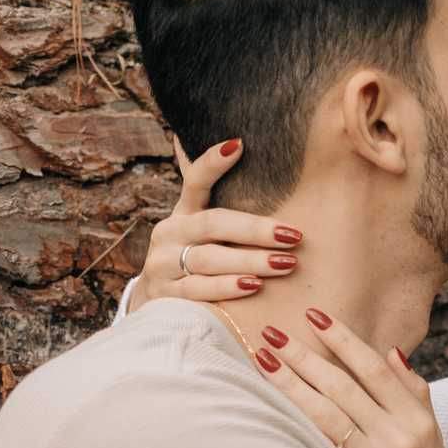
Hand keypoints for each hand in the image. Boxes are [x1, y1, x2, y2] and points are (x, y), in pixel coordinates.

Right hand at [130, 137, 303, 311]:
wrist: (155, 306)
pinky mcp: (166, 295)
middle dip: (256, 230)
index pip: (195, 181)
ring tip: (285, 263)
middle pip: (213, 224)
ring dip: (250, 261)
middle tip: (293, 235)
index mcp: (183, 213)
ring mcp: (163, 265)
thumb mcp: (200, 229)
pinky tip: (254, 286)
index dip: (213, 162)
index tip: (239, 145)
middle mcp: (169, 234)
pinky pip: (199, 290)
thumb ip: (217, 197)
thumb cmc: (192, 258)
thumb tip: (235, 142)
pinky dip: (228, 287)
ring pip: (209, 259)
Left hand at [254, 312, 447, 447]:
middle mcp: (398, 438)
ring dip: (291, 385)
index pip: (374, 369)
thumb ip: (411, 391)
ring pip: (325, 415)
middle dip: (305, 356)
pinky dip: (295, 427)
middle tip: (273, 333)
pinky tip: (271, 409)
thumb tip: (389, 351)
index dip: (343, 340)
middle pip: (343, 387)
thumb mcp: (430, 435)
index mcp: (417, 420)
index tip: (315, 316)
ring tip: (264, 361)